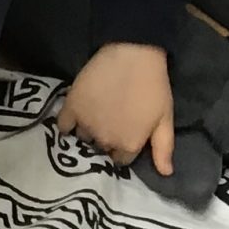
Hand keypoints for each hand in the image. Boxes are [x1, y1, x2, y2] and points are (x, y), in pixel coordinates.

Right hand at [58, 42, 174, 172]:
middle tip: (113, 121)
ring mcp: (86, 125)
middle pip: (103, 149)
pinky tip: (74, 117)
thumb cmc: (153, 86)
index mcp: (129, 145)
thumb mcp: (165, 118)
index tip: (126, 133)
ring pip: (84, 138)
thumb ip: (163, 148)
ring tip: (96, 115)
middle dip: (107, 140)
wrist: (132, 55)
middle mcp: (105, 141)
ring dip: (89, 131)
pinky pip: (63, 126)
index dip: (124, 147)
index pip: (122, 160)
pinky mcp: (71, 108)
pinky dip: (67, 124)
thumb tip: (166, 174)